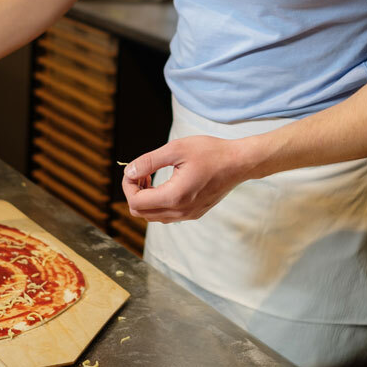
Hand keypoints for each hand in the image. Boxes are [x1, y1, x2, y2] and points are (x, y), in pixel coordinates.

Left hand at [121, 135, 253, 222]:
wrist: (239, 163)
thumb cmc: (211, 152)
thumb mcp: (176, 149)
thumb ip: (149, 161)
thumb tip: (128, 170)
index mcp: (174, 196)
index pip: (136, 202)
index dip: (127, 186)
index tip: (133, 169)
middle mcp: (180, 211)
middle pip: (141, 213)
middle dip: (134, 193)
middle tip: (141, 172)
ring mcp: (188, 215)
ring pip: (153, 216)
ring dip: (145, 199)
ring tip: (151, 177)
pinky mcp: (194, 213)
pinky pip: (167, 215)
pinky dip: (158, 202)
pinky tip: (165, 184)